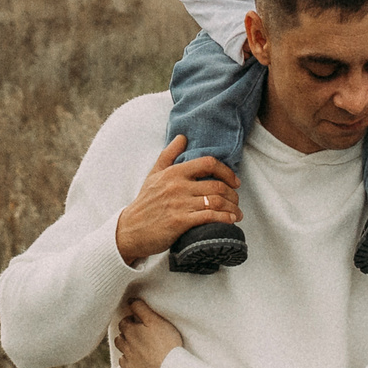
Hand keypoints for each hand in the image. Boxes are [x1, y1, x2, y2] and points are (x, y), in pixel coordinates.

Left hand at [113, 298, 182, 367]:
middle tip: (140, 338)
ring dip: (127, 356)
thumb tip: (129, 301)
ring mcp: (129, 367)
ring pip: (122, 359)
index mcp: (130, 334)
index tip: (140, 324)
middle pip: (119, 340)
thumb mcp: (156, 320)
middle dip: (126, 338)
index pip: (123, 323)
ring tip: (140, 355)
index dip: (131, 322)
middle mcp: (126, 350)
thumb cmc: (167, 343)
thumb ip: (141, 309)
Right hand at [114, 135, 241, 261]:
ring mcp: (179, 204)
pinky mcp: (180, 222)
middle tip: (236, 201)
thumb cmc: (145, 203)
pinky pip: (209, 217)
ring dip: (232, 208)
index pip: (208, 163)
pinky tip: (230, 221)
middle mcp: (177, 186)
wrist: (130, 230)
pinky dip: (224, 218)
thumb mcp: (154, 174)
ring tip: (237, 214)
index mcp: (174, 172)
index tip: (234, 181)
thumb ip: (168, 155)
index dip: (226, 171)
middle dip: (233, 195)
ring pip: (216, 202)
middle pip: (217, 185)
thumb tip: (182, 137)